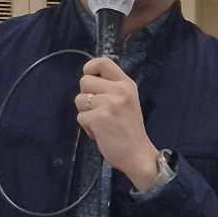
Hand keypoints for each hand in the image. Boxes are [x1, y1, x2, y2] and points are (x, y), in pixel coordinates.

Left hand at [76, 57, 157, 187]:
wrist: (138, 154)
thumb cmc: (129, 128)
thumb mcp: (127, 100)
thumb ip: (111, 88)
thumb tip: (88, 78)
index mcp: (126, 84)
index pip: (103, 62)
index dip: (90, 68)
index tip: (91, 80)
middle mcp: (119, 90)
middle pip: (84, 81)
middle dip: (86, 96)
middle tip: (99, 110)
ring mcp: (109, 104)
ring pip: (79, 99)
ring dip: (86, 113)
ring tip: (101, 123)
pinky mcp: (99, 118)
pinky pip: (80, 117)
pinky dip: (87, 127)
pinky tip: (101, 133)